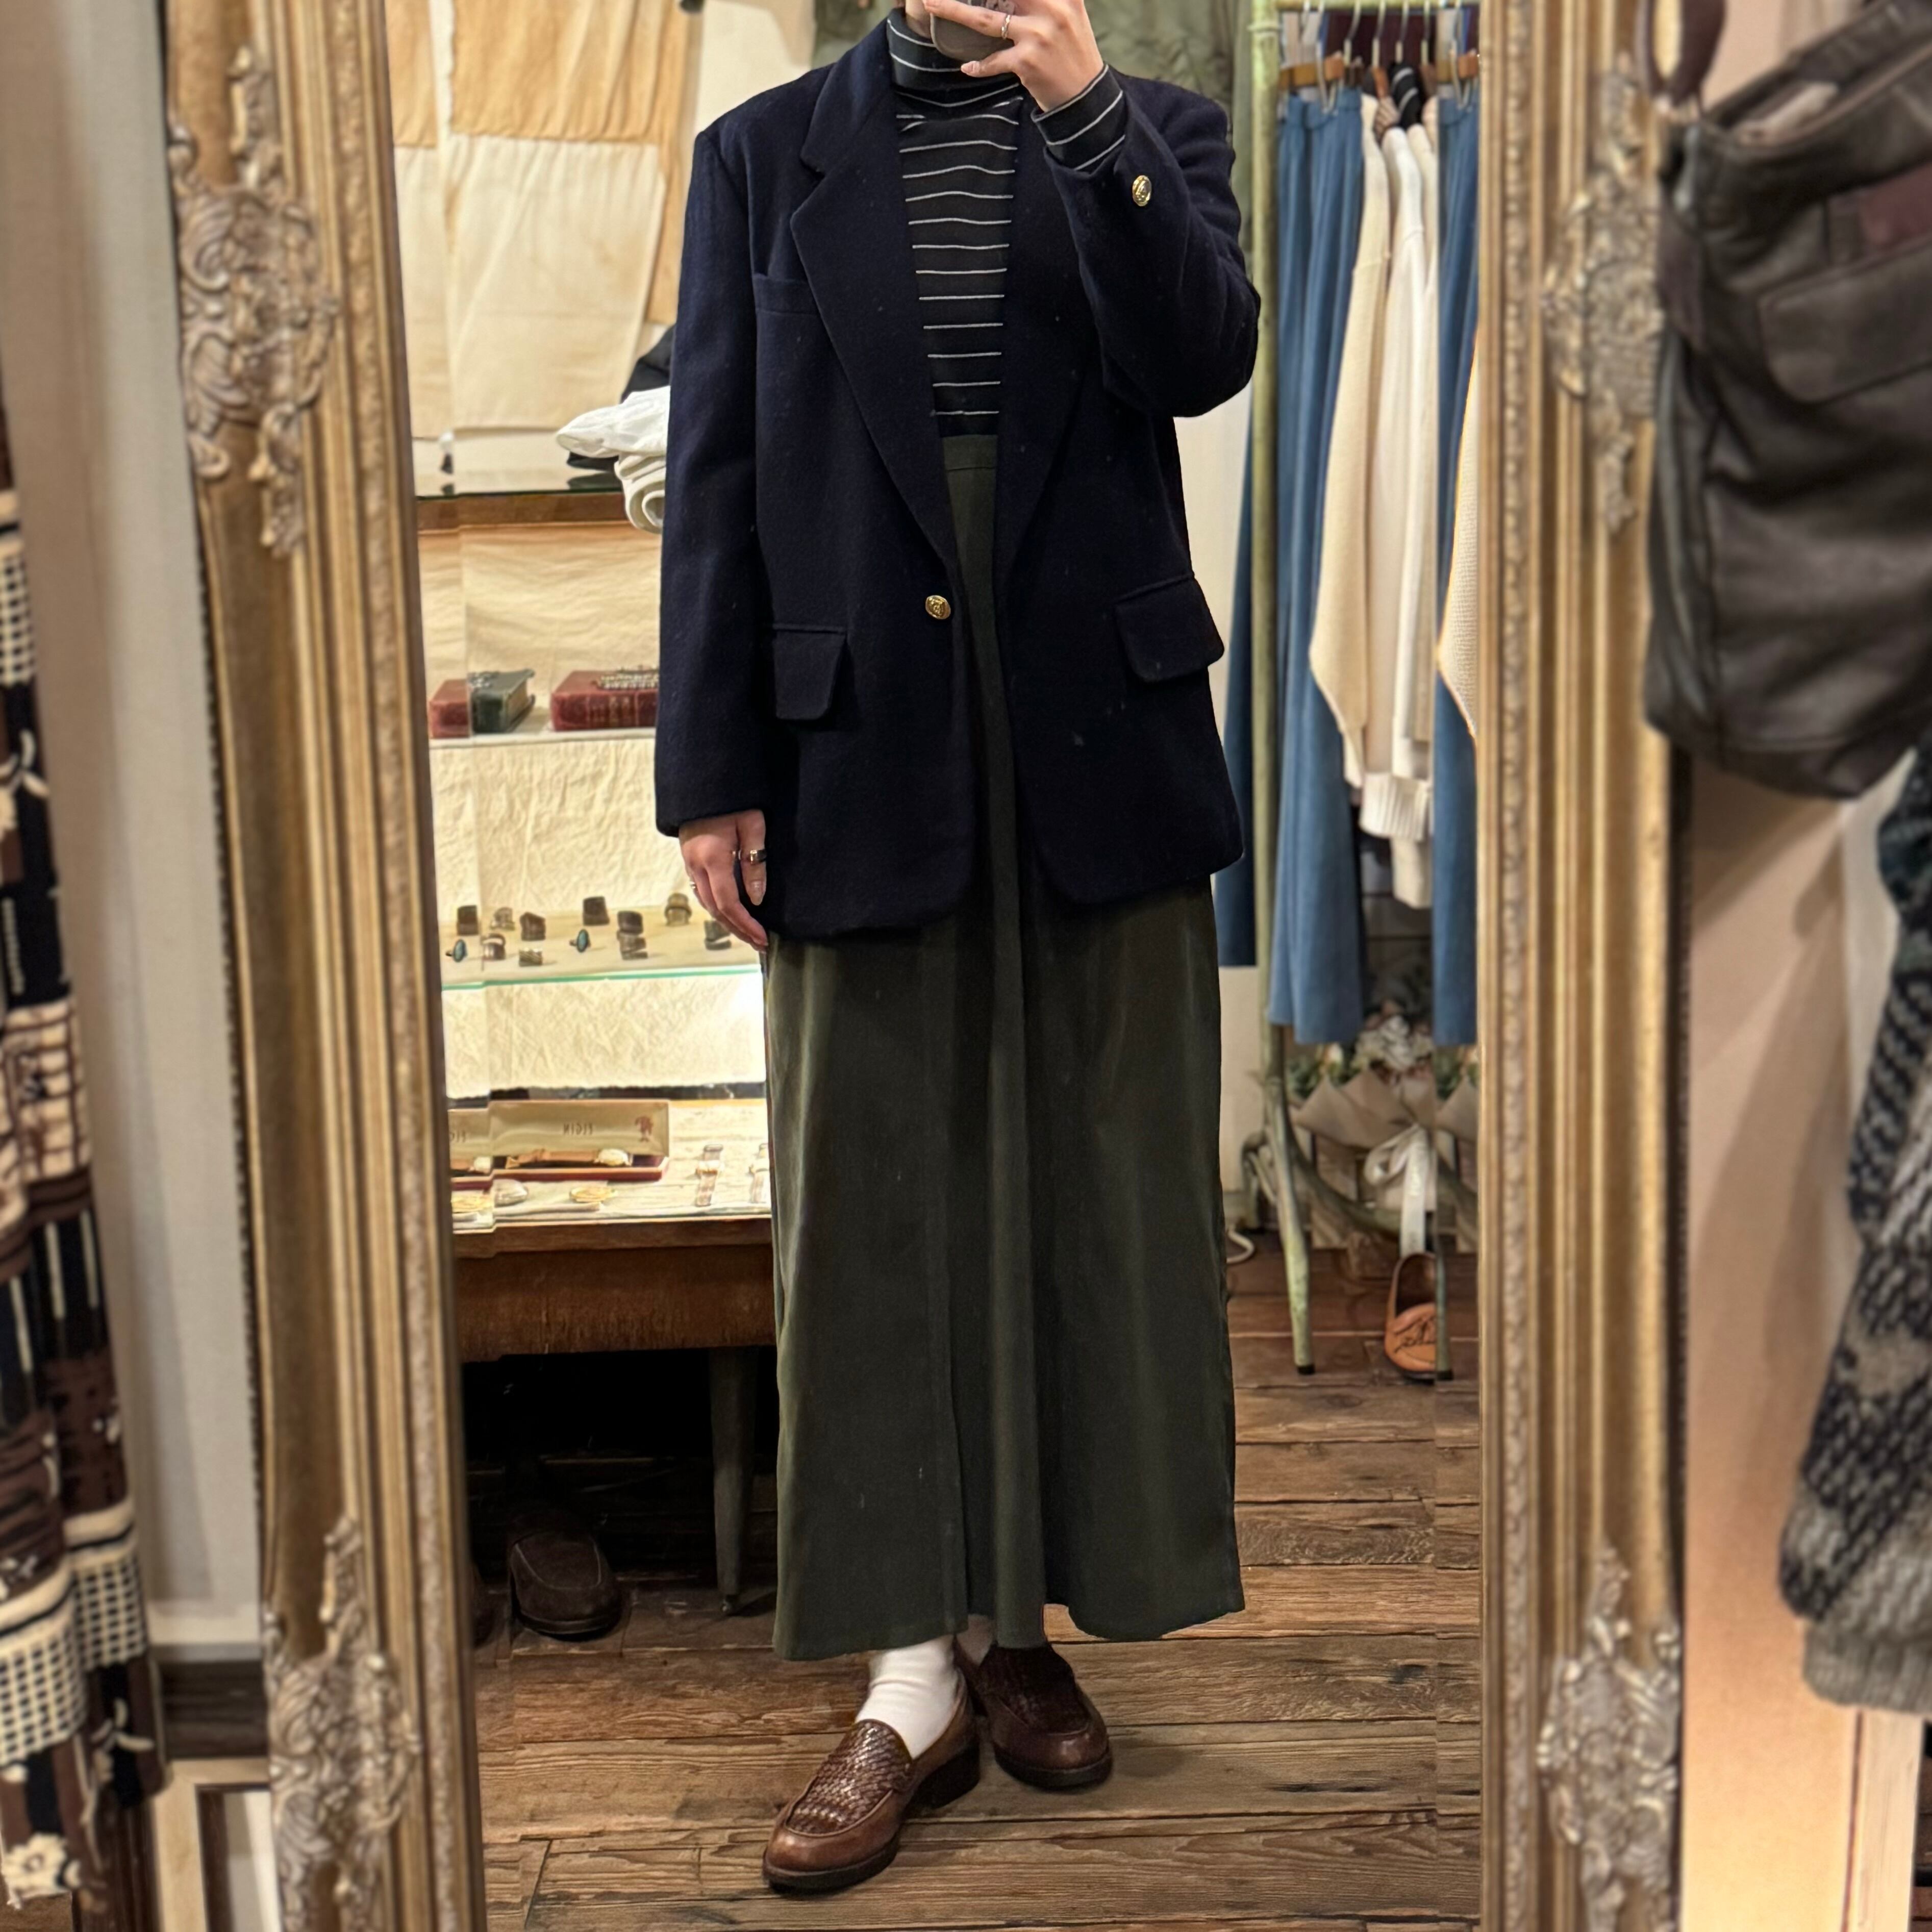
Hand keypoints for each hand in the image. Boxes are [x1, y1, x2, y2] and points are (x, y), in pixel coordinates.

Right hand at [680, 809, 768, 949]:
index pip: (728, 903)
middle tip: (759, 944)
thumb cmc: (734, 799)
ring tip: (748, 934)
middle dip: (737, 930)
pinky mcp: (689, 860)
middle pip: (715, 909)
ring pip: (706, 903)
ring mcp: (689, 863)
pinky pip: (702, 892)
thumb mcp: (752, 825)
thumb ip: (754, 862)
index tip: (763, 937)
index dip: (745, 924)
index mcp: (711, 857)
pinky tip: (732, 913)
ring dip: (727, 922)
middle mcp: (695, 865)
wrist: (704, 780)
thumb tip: (756, 898)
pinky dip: (717, 907)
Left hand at [921, 0, 1104, 112]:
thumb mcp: (1070, 15)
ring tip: (931, 3)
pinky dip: (978, 66)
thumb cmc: (1074, 54)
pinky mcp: (1027, 63)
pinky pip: (992, 61)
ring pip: (985, 20)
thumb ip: (1047, 0)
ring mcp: (1038, 36)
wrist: (1086, 97)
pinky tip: (967, 67)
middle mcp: (1052, 10)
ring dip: (954, 10)